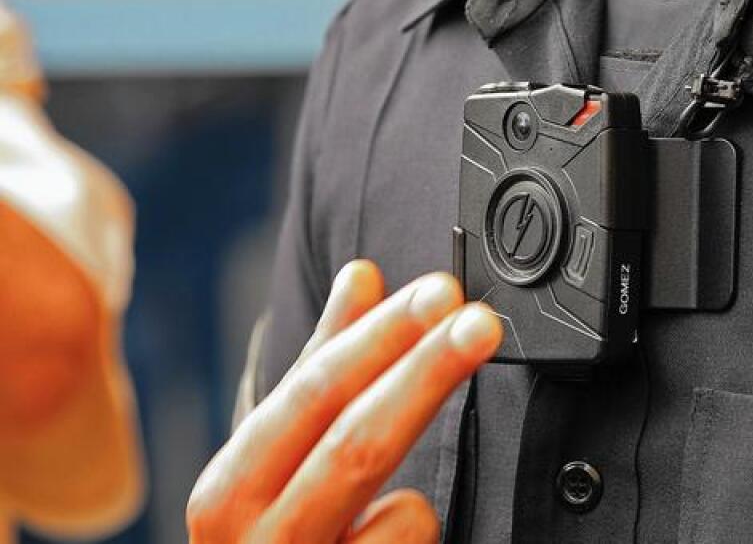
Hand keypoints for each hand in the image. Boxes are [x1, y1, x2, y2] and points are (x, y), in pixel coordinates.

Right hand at [187, 261, 501, 542]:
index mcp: (232, 486)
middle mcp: (252, 540)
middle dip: (425, 375)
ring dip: (419, 498)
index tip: (441, 294)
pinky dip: (415, 539)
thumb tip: (361, 275)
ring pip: (404, 513)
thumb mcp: (278, 451)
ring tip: (386, 507)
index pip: (311, 394)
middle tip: (480, 324)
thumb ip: (322, 366)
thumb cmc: (270, 532)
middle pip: (358, 444)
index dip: (382, 338)